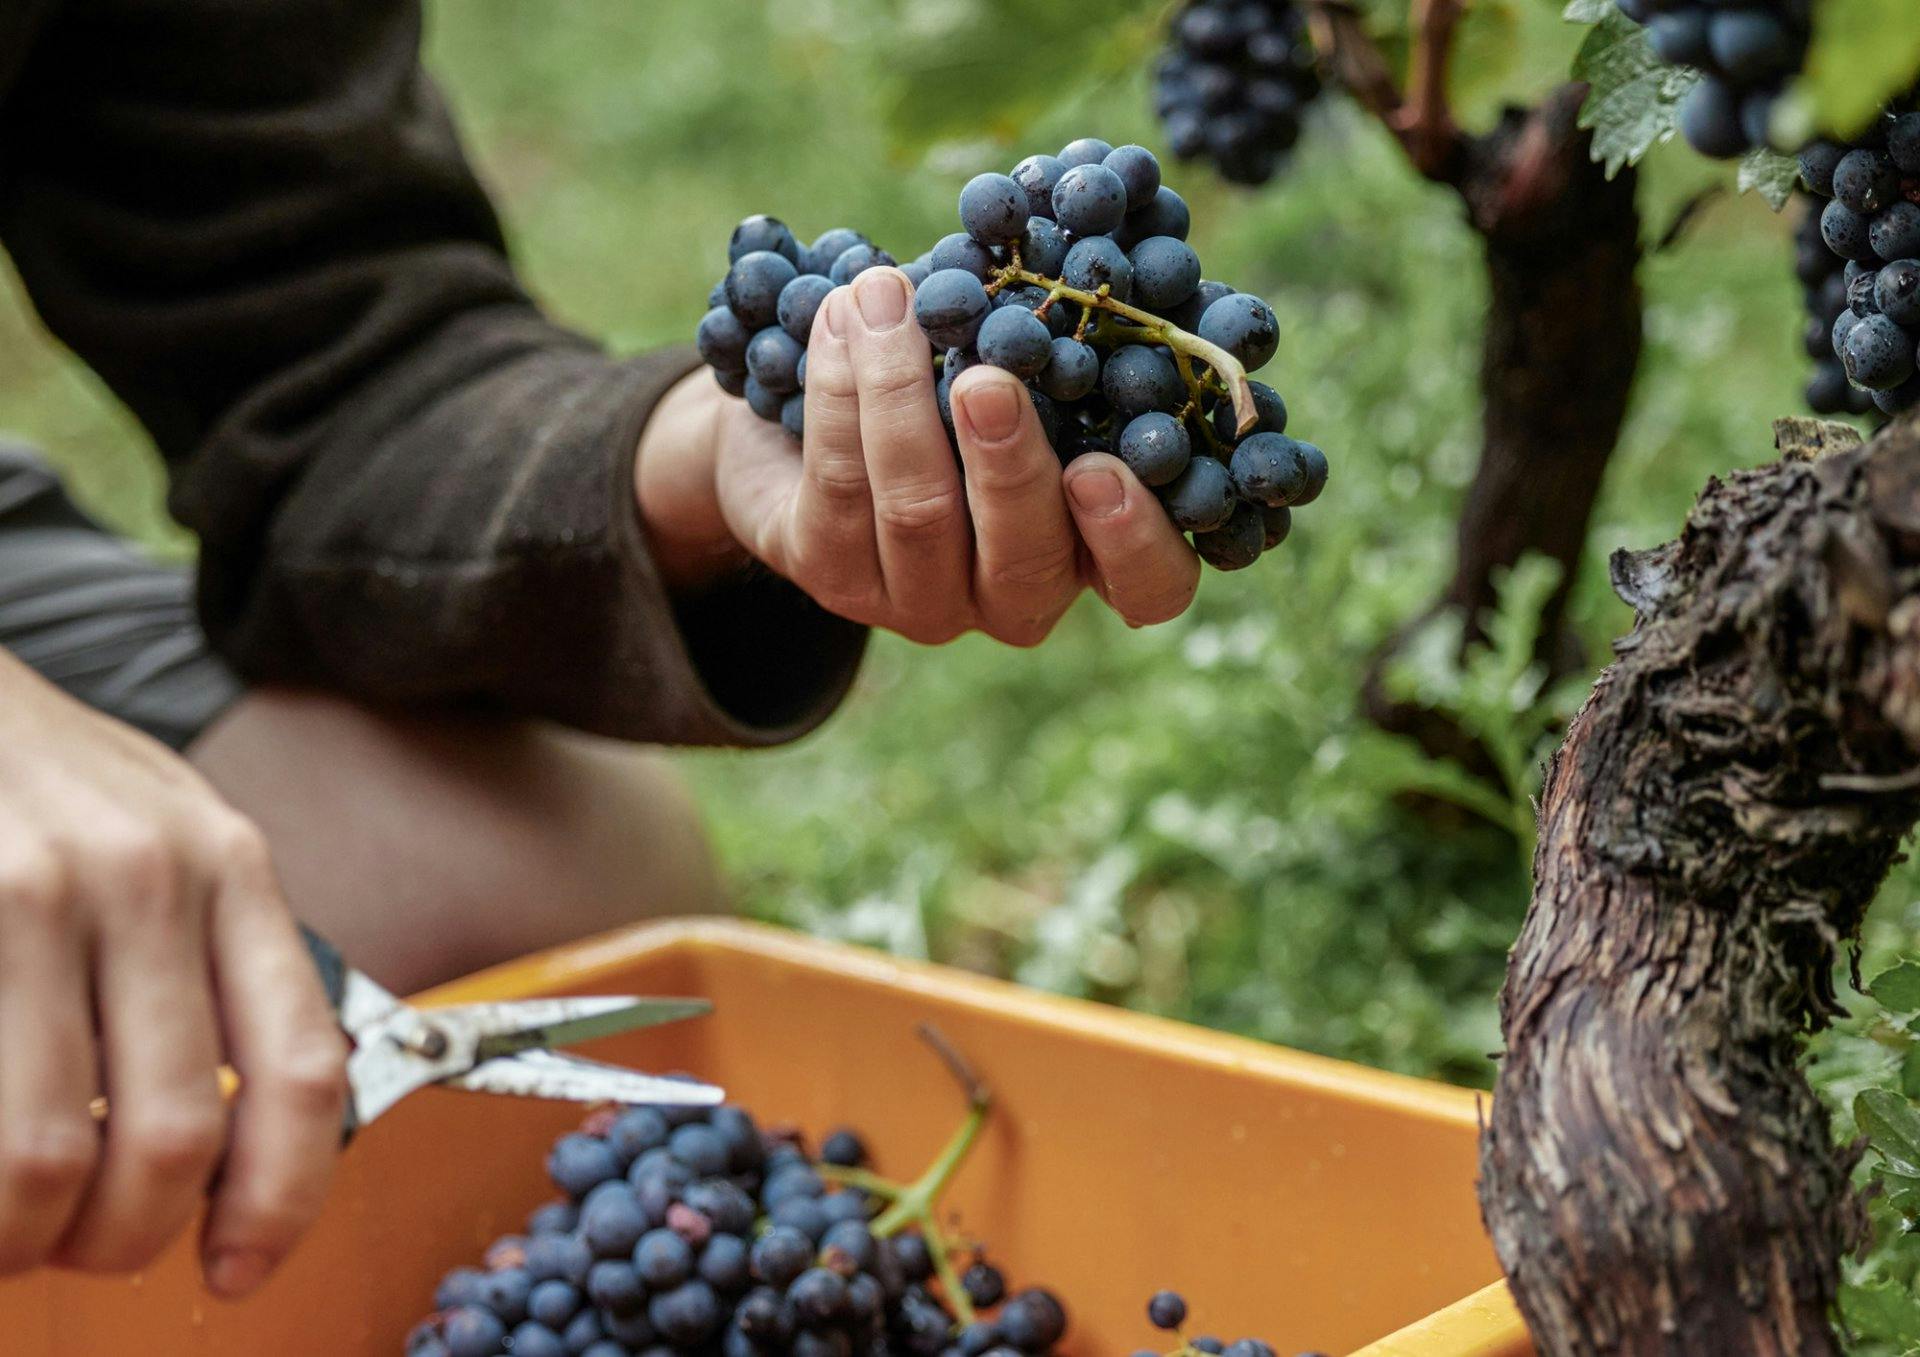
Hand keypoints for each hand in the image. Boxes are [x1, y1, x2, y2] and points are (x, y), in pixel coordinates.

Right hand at [0, 653, 345, 1296]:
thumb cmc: (53, 787)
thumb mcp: (176, 845)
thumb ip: (222, 966)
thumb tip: (253, 1143)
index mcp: (235, 871)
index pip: (304, 1068)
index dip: (284, 1198)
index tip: (242, 1265)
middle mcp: (150, 879)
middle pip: (177, 1135)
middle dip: (129, 1236)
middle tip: (87, 1246)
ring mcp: (34, 896)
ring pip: (51, 1149)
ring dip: (26, 1232)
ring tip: (11, 1229)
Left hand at [637, 267, 1200, 644]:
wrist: (810, 421)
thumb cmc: (961, 376)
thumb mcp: (1034, 353)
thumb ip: (1078, 325)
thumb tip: (1106, 195)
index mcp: (1095, 552)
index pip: (1152, 589)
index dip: (1133, 541)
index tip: (1100, 470)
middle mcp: (1015, 599)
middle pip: (1023, 558)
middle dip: (1005, 464)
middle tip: (986, 379)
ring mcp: (922, 602)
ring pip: (917, 511)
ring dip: (897, 391)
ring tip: (882, 295)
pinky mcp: (833, 578)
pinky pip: (838, 486)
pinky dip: (837, 390)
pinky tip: (839, 317)